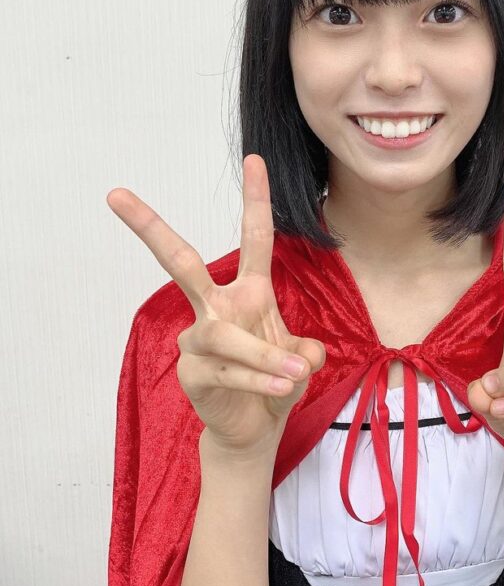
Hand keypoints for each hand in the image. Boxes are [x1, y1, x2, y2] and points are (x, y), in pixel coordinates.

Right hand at [106, 154, 325, 456]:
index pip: (255, 238)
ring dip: (265, 356)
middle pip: (180, 261)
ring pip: (226, 336)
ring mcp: (199, 338)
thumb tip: (306, 355)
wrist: (255, 426)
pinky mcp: (192, 370)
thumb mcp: (301, 359)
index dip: (256, 198)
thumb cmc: (275, 380)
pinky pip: (228, 370)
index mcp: (248, 291)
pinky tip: (281, 390)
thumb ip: (306, 351)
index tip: (254, 158)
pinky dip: (260, 381)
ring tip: (294, 374)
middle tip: (116, 195)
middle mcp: (217, 306)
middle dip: (149, 227)